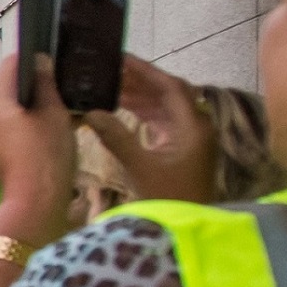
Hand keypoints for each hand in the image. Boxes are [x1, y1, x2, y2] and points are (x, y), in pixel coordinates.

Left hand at [0, 54, 76, 241]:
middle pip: (7, 86)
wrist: (35, 200)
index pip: (8, 66)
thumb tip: (40, 62)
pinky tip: (48, 125)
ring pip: (10, 106)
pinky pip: (9, 123)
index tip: (49, 58)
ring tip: (57, 105)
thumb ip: (46, 84)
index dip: (29, 58)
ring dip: (30, 102)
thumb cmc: (47, 155)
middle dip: (31, 83)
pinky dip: (26, 119)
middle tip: (58, 84)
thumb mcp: (54, 114)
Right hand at [84, 56, 213, 202]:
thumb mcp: (139, 167)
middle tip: (111, 70)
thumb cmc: (168, 197)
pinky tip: (122, 108)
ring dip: (141, 96)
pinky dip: (143, 112)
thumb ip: (116, 137)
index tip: (120, 59)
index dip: (146, 71)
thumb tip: (90, 112)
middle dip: (141, 81)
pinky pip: (163, 121)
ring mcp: (190, 139)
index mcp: (193, 127)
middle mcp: (196, 127)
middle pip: (170, 93)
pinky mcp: (182, 149)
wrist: (185, 228)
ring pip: (166, 107)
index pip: (171, 87)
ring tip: (110, 86)